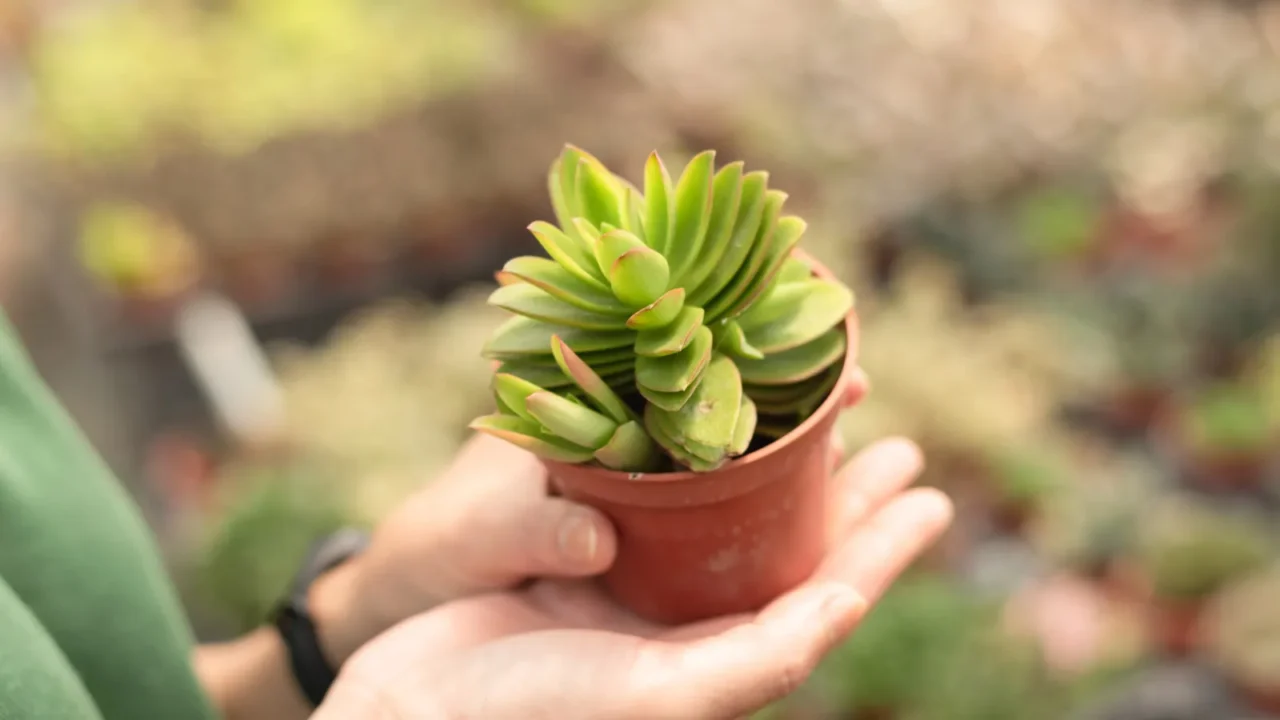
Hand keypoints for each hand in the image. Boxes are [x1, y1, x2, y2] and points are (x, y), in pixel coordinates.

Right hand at [313, 371, 875, 664]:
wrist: (408, 705)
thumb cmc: (532, 714)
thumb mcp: (659, 697)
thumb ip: (759, 660)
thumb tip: (849, 603)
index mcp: (718, 662)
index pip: (824, 596)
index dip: (882, 548)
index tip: (933, 498)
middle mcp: (685, 624)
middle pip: (786, 546)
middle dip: (843, 496)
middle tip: (898, 441)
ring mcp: (633, 585)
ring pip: (726, 511)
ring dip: (775, 461)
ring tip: (823, 411)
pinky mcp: (579, 549)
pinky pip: (651, 488)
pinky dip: (687, 450)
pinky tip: (704, 411)